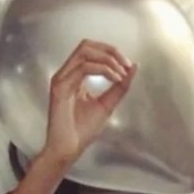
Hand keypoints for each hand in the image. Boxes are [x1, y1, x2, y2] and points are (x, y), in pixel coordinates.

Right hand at [41, 39, 136, 166]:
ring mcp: (61, 80)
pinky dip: (103, 70)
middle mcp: (65, 75)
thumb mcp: (107, 104)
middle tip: (125, 64)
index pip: (91, 51)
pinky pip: (83, 67)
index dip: (111, 53)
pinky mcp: (60, 87)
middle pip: (86, 45)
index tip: (128, 65)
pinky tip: (114, 78)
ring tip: (121, 73)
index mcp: (73, 77)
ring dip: (108, 60)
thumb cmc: (81, 131)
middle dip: (110, 51)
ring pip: (84, 52)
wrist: (69, 148)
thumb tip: (133, 67)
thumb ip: (119, 86)